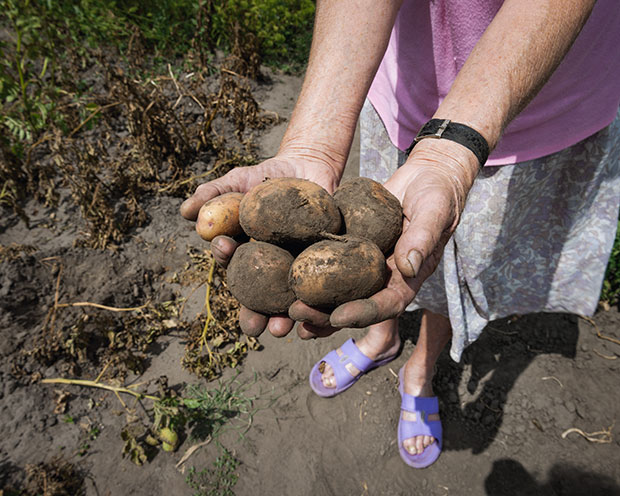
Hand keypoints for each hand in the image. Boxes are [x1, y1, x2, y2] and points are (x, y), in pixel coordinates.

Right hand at [180, 154, 340, 337]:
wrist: (310, 168)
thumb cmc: (268, 177)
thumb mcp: (239, 181)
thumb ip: (213, 194)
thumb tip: (185, 211)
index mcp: (244, 252)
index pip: (232, 262)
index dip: (226, 258)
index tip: (224, 247)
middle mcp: (269, 268)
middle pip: (259, 298)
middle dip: (254, 315)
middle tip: (253, 327)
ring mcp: (298, 269)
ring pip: (290, 302)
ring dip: (286, 319)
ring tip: (283, 329)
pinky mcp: (325, 268)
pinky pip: (324, 292)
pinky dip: (321, 307)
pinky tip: (321, 316)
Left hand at [290, 138, 478, 337]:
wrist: (427, 175)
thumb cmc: (438, 192)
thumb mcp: (435, 210)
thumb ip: (423, 236)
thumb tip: (408, 267)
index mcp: (408, 276)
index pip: (387, 302)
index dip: (363, 313)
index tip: (338, 317)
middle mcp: (386, 276)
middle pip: (356, 304)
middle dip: (327, 314)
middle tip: (298, 313)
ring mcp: (366, 263)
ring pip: (339, 291)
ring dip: (314, 303)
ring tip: (287, 309)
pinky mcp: (351, 245)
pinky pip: (330, 263)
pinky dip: (311, 272)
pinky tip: (285, 277)